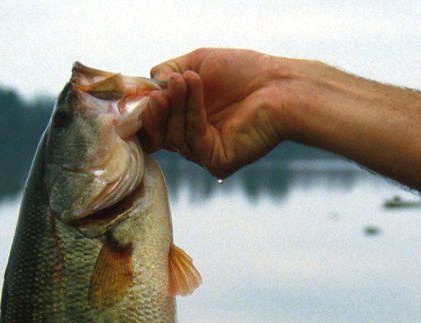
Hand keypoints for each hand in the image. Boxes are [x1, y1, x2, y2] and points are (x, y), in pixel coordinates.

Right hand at [140, 48, 289, 178]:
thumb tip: (149, 82)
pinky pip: (193, 138)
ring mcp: (205, 152)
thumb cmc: (244, 73)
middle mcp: (194, 139)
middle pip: (159, 134)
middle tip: (159, 92)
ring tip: (183, 80)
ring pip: (173, 136)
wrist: (280, 86)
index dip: (145, 111)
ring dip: (176, 104)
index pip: (156, 124)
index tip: (140, 94)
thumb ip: (169, 71)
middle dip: (156, 111)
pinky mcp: (217, 161)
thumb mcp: (198, 63)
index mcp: (188, 119)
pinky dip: (191, 111)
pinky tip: (193, 86)